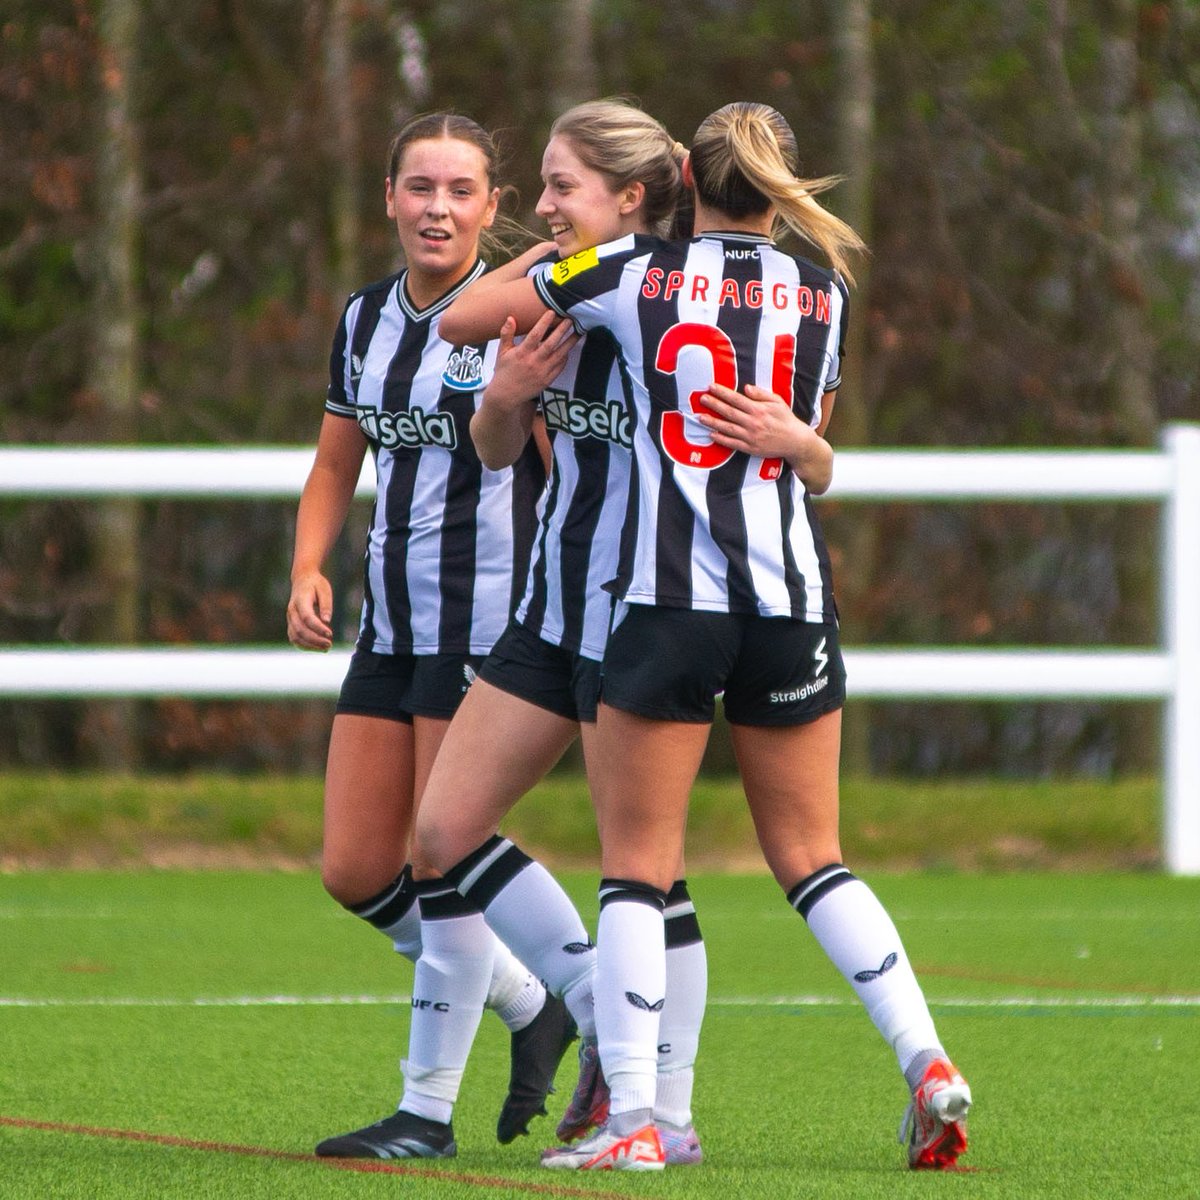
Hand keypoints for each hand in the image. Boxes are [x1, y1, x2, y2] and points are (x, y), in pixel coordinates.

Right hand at [286, 571, 333, 650]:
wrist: (302, 579)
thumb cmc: (316, 585)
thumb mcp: (325, 590)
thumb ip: (326, 605)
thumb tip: (327, 621)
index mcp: (300, 600)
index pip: (307, 617)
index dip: (318, 628)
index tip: (330, 634)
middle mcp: (292, 610)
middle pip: (300, 630)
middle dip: (315, 640)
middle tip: (330, 644)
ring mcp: (289, 618)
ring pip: (295, 637)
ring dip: (310, 646)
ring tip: (326, 648)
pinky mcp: (291, 624)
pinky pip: (294, 638)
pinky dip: (304, 646)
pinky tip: (317, 648)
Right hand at [485, 310, 577, 410]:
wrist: (506, 396)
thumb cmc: (503, 372)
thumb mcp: (501, 352)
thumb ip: (506, 334)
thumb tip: (511, 318)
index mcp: (521, 353)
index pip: (535, 335)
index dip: (544, 322)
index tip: (552, 312)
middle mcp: (533, 362)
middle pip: (551, 344)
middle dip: (561, 330)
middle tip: (570, 319)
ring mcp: (542, 372)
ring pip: (559, 355)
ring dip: (569, 343)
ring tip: (578, 332)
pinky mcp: (547, 380)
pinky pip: (560, 367)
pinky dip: (565, 358)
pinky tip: (569, 349)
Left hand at [696, 382, 831, 491]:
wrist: (795, 441)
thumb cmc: (786, 419)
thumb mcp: (777, 401)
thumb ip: (761, 394)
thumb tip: (745, 388)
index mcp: (759, 409)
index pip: (736, 399)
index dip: (723, 393)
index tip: (711, 387)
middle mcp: (753, 422)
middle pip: (729, 412)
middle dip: (714, 404)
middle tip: (702, 398)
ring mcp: (750, 436)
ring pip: (728, 428)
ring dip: (713, 422)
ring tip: (700, 417)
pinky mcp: (750, 448)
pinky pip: (732, 443)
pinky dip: (721, 439)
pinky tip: (712, 434)